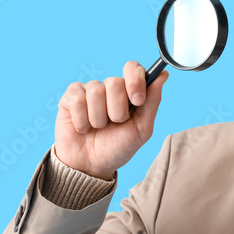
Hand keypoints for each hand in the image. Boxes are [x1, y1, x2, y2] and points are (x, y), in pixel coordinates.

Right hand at [53, 61, 166, 179]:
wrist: (92, 165)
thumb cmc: (118, 147)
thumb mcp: (141, 129)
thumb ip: (152, 102)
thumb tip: (163, 75)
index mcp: (129, 92)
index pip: (132, 68)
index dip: (135, 80)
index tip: (137, 100)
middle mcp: (109, 88)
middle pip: (114, 82)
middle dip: (117, 111)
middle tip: (115, 124)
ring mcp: (89, 90)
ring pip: (96, 92)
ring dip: (99, 118)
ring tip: (98, 128)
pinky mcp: (70, 97)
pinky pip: (77, 99)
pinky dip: (82, 119)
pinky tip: (83, 127)